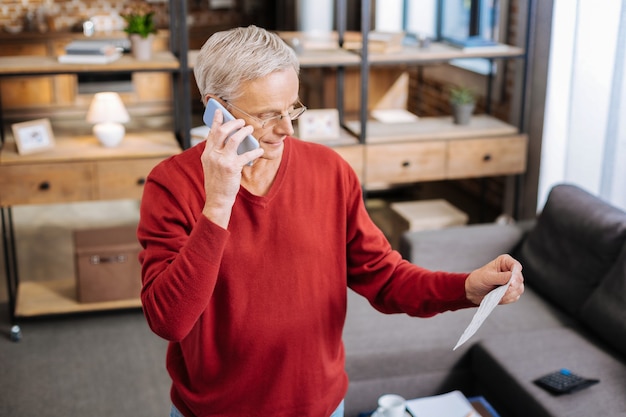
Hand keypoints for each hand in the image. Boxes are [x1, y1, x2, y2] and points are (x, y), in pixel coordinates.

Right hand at [201, 109, 263, 227]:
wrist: (217, 198)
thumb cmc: (218, 181)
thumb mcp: (212, 165)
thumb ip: (218, 152)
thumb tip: (231, 139)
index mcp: (207, 153)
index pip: (211, 133)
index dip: (215, 120)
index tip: (219, 111)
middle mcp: (212, 155)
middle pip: (222, 131)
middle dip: (233, 123)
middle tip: (241, 121)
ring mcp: (222, 160)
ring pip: (234, 139)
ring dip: (244, 132)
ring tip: (250, 129)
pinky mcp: (232, 167)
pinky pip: (246, 155)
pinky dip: (255, 151)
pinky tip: (260, 150)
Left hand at [465, 254, 523, 304]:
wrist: (473, 291)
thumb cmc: (478, 279)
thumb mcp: (487, 277)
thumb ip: (500, 277)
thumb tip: (512, 277)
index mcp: (505, 262)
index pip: (516, 266)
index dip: (515, 275)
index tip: (511, 283)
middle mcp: (511, 271)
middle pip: (519, 279)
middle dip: (511, 287)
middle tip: (501, 291)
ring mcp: (513, 282)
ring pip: (519, 289)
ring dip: (508, 294)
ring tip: (497, 294)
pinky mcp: (512, 291)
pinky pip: (515, 297)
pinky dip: (507, 299)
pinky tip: (499, 297)